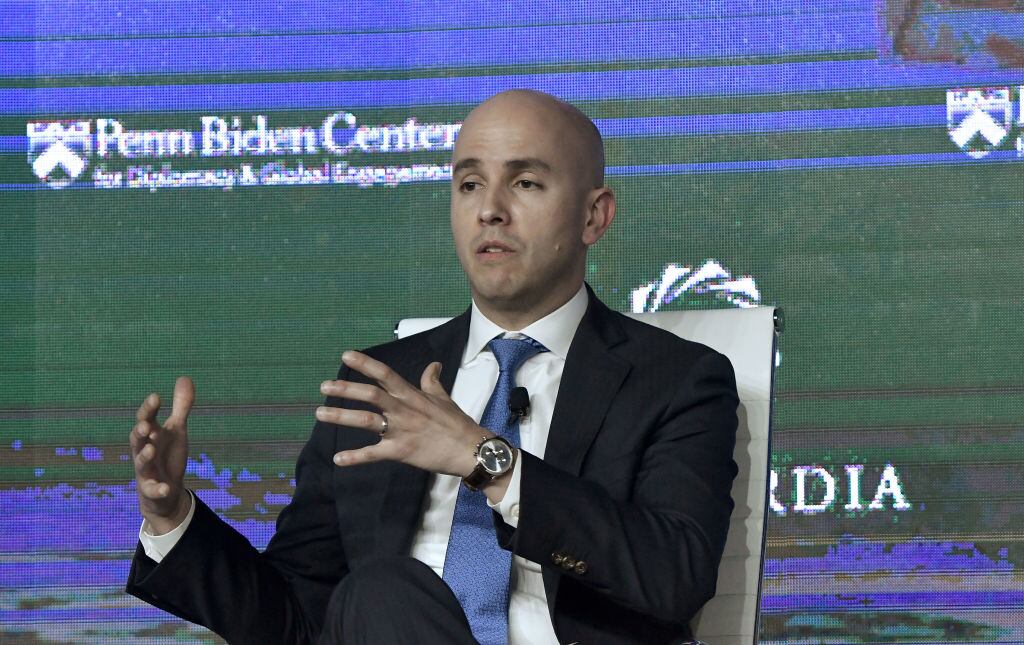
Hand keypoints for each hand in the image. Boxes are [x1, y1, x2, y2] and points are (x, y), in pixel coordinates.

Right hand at [131, 376, 193, 534]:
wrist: (165, 493)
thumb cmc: (167, 456)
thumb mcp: (176, 430)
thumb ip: (181, 407)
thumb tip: (184, 377)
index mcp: (150, 436)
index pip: (146, 419)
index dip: (149, 409)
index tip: (156, 397)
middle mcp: (144, 452)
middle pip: (137, 441)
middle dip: (139, 432)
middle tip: (145, 425)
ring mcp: (146, 472)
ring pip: (141, 464)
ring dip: (144, 456)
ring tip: (151, 448)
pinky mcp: (152, 491)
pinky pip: (153, 490)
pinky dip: (158, 489)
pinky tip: (166, 487)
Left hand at [316, 351, 485, 477]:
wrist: (470, 450)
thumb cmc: (457, 424)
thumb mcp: (444, 398)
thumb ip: (432, 381)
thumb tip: (434, 364)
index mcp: (412, 395)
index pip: (385, 374)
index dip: (365, 364)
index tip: (346, 355)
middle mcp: (403, 410)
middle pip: (370, 395)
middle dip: (345, 389)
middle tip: (323, 386)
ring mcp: (401, 431)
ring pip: (365, 420)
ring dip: (341, 416)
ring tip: (320, 414)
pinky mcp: (401, 451)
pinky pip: (373, 454)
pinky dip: (355, 458)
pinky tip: (338, 460)